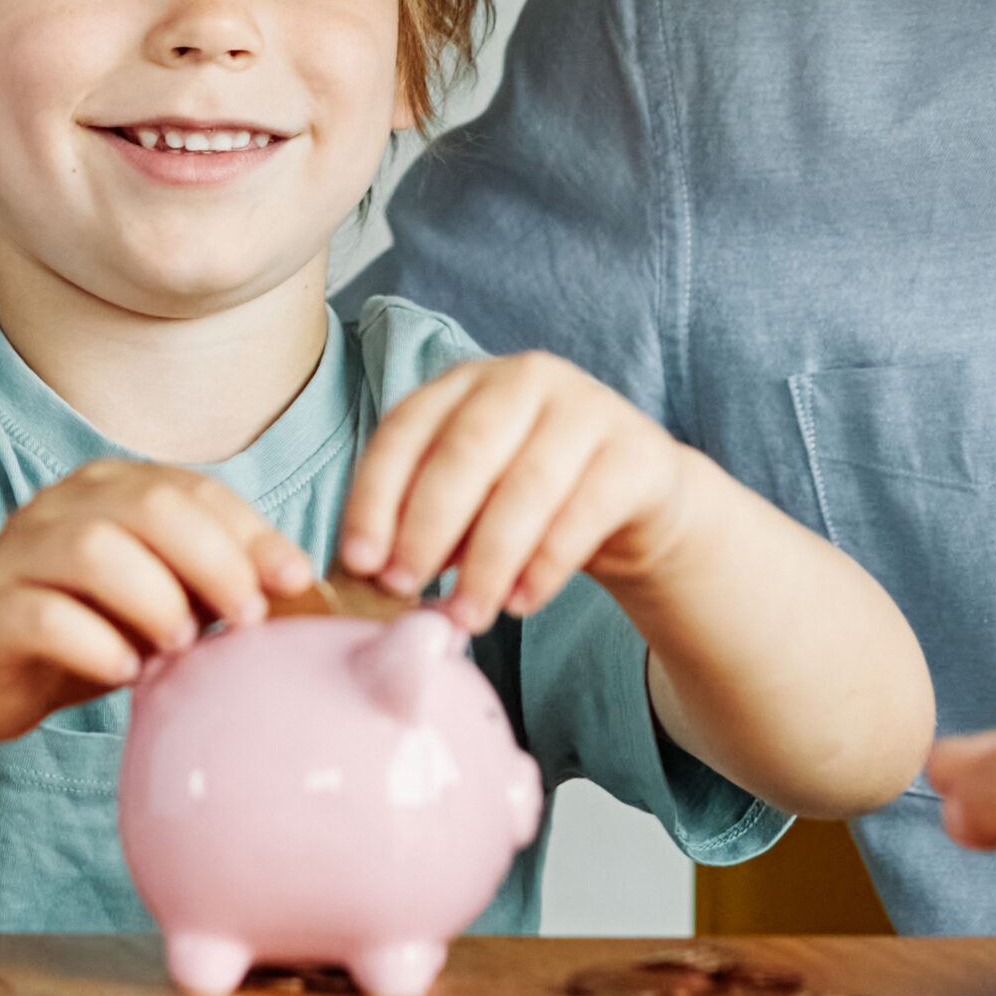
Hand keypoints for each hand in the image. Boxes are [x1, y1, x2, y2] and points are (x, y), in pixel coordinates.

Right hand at [0, 460, 313, 746]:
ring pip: (93, 549)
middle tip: (246, 619)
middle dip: (213, 560)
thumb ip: (207, 584)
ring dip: (153, 597)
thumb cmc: (80, 630)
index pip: (194, 490)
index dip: (251, 532)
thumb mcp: (155, 601)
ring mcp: (18, 553)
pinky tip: (126, 671)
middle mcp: (62, 505)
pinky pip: (43, 615)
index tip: (296, 582)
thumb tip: (291, 591)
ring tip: (181, 646)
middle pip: (149, 508)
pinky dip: (94, 643)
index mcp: (111, 488)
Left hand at [336, 352, 686, 634]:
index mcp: (464, 383)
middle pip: (465, 451)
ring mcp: (585, 408)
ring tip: (466, 615)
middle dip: (426, 526)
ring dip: (487, 561)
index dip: (374, 496)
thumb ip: (425, 521)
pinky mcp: (635, 452)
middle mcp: (523, 379)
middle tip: (405, 589)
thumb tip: (376, 574)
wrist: (637, 499)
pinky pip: (584, 511)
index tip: (358, 561)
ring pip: (526, 485)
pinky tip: (520, 603)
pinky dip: (545, 565)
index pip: (404, 431)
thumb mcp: (470, 501)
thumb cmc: (530, 499)